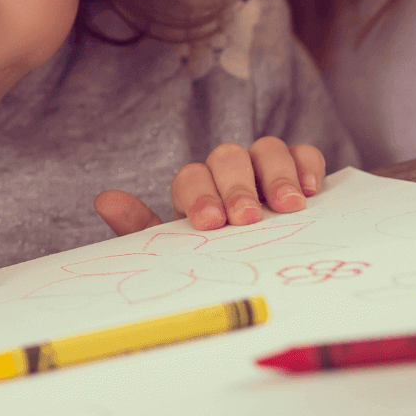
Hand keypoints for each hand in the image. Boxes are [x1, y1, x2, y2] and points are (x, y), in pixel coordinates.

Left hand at [94, 137, 325, 235]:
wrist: (253, 266)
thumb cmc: (212, 256)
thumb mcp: (178, 250)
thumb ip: (142, 228)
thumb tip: (104, 200)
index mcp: (196, 190)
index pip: (191, 178)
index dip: (200, 196)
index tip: (210, 222)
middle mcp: (228, 172)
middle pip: (228, 158)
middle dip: (237, 187)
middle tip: (247, 219)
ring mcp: (264, 168)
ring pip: (266, 149)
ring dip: (276, 175)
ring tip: (287, 207)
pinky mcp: (300, 172)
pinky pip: (304, 153)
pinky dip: (307, 164)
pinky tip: (311, 191)